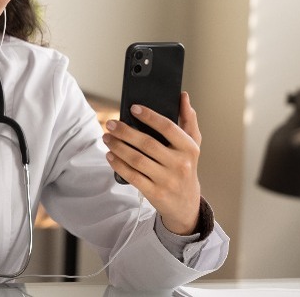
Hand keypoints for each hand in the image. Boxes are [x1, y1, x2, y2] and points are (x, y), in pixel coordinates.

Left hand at [103, 91, 201, 234]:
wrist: (186, 204)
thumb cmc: (186, 167)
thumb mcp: (192, 145)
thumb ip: (188, 119)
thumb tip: (183, 95)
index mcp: (189, 148)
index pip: (168, 127)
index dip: (150, 116)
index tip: (133, 108)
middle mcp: (180, 163)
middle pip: (147, 143)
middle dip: (125, 132)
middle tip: (110, 124)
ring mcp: (167, 179)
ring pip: (137, 159)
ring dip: (118, 147)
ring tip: (106, 137)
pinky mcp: (155, 192)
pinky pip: (132, 176)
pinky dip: (118, 164)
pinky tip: (110, 155)